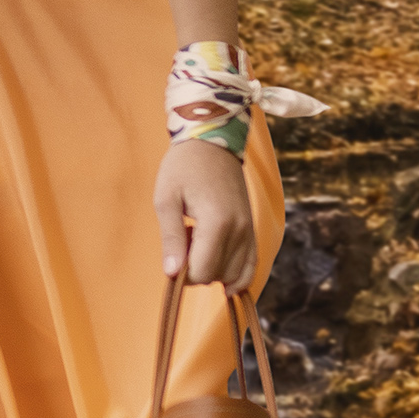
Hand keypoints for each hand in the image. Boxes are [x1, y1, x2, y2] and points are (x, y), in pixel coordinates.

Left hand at [158, 133, 260, 287]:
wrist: (213, 141)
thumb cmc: (184, 167)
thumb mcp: (166, 199)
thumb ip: (171, 239)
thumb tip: (172, 274)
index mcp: (217, 222)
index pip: (202, 272)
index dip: (182, 273)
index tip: (173, 254)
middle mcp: (239, 230)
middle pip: (218, 276)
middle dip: (197, 270)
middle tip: (185, 242)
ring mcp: (249, 230)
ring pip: (234, 275)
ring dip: (214, 269)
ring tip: (200, 242)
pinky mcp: (252, 228)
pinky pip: (251, 265)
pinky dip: (236, 276)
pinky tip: (220, 271)